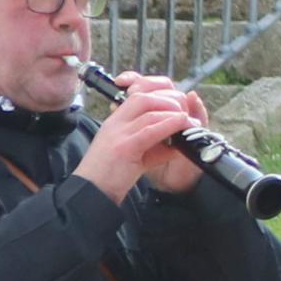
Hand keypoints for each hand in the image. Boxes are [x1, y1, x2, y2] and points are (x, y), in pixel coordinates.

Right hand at [73, 74, 204, 203]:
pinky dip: (169, 123)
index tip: (179, 100)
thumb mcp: (138, 155)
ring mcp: (118, 133)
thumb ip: (156, 145)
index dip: (160, 90)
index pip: (138, 92)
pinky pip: (149, 129)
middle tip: (185, 109)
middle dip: (169, 98)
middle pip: (144, 95)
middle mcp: (115, 122)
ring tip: (188, 119)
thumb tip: (179, 140)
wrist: (92, 191)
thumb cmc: (113, 175)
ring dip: (173, 110)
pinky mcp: (123, 147)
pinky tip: (181, 123)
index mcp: (116, 121)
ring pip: (148, 108)